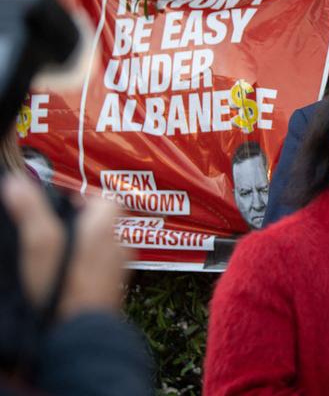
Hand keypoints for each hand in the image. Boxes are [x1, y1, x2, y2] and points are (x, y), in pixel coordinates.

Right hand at [1, 175, 129, 320]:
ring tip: (60, 255)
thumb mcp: (41, 246)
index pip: (107, 199)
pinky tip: (68, 277)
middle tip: (58, 229)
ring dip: (86, 245)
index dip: (86, 197)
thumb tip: (17, 184)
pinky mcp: (114, 290)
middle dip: (84, 222)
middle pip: (106, 222)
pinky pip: (104, 268)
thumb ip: (31, 212)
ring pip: (105, 246)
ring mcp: (119, 270)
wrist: (80, 336)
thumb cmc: (63, 292)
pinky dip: (89, 267)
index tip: (65, 204)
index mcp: (106, 230)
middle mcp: (119, 247)